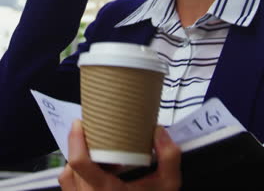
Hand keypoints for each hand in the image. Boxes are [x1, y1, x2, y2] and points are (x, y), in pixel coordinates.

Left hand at [58, 119, 181, 190]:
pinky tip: (92, 168)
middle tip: (92, 132)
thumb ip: (168, 157)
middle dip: (80, 146)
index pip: (80, 163)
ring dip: (76, 161)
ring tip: (91, 150)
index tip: (80, 123)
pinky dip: (75, 175)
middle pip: (72, 166)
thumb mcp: (168, 185)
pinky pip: (69, 188)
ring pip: (67, 178)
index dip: (76, 139)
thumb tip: (158, 132)